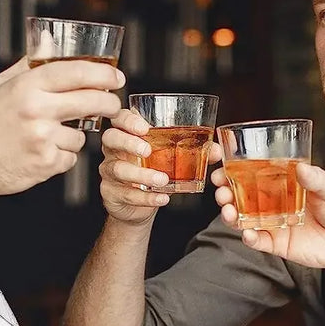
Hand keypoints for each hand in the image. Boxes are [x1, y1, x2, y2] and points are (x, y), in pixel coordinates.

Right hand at [0, 58, 124, 218]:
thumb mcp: (0, 86)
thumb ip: (29, 65)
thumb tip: (51, 40)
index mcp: (25, 86)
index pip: (76, 72)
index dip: (103, 73)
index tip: (116, 76)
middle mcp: (36, 110)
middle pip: (92, 100)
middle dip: (109, 102)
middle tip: (111, 104)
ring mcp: (42, 139)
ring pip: (81, 135)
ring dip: (73, 136)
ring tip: (47, 137)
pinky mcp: (45, 164)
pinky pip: (70, 157)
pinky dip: (61, 156)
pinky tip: (40, 153)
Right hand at [99, 109, 217, 225]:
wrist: (138, 205)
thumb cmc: (153, 172)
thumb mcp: (170, 159)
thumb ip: (192, 151)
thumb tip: (215, 150)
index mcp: (127, 135)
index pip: (119, 119)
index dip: (128, 120)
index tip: (144, 127)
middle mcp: (114, 151)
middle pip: (110, 139)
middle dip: (128, 142)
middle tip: (147, 150)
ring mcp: (109, 173)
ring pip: (118, 169)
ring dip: (141, 174)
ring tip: (162, 180)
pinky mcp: (111, 194)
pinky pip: (126, 194)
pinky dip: (146, 198)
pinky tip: (162, 198)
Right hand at [213, 162, 324, 278]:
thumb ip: (316, 179)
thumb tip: (301, 167)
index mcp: (282, 184)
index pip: (251, 174)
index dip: (233, 171)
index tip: (221, 167)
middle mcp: (273, 203)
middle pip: (240, 196)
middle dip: (225, 193)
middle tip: (221, 191)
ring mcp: (273, 223)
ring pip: (243, 219)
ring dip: (231, 215)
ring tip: (229, 211)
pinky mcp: (278, 244)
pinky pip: (258, 241)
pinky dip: (249, 238)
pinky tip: (247, 234)